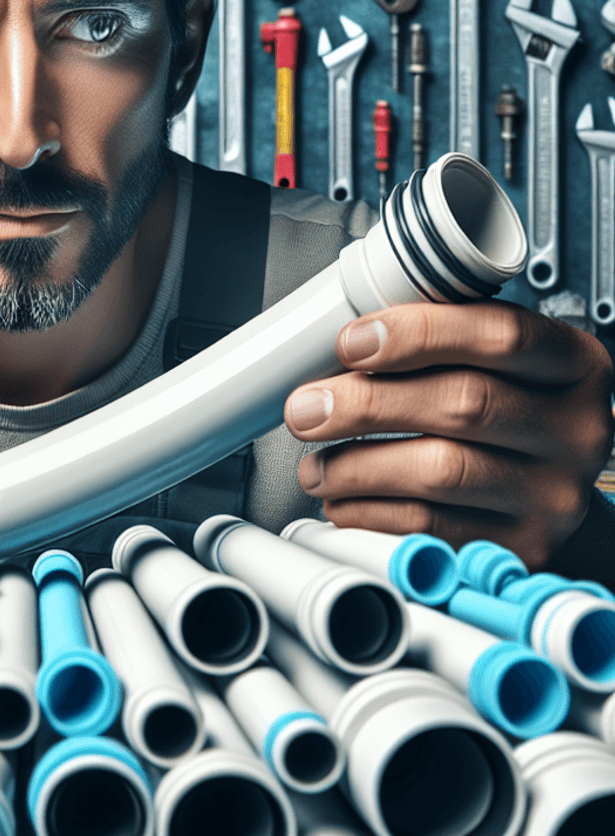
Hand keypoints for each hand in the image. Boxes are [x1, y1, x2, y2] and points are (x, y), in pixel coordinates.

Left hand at [283, 301, 614, 567]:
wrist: (546, 485)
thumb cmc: (503, 405)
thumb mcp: (489, 357)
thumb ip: (433, 337)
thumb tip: (339, 343)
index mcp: (571, 363)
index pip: (500, 335)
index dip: (416, 334)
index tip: (350, 342)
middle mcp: (574, 428)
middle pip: (463, 404)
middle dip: (365, 404)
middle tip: (306, 408)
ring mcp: (554, 492)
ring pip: (441, 472)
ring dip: (356, 467)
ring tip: (315, 464)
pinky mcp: (523, 545)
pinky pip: (432, 528)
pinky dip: (371, 513)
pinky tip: (342, 499)